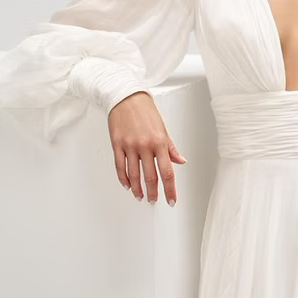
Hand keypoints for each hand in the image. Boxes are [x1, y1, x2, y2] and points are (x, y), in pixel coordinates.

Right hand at [108, 91, 186, 205]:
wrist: (125, 96)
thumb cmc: (145, 110)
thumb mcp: (163, 128)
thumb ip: (171, 147)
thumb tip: (180, 161)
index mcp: (160, 142)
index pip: (167, 172)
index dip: (170, 189)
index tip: (171, 199)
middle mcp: (145, 145)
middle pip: (150, 176)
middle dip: (153, 193)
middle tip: (154, 201)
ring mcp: (129, 146)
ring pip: (134, 175)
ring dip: (137, 189)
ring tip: (140, 196)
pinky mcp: (117, 144)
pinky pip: (119, 166)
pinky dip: (123, 179)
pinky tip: (127, 185)